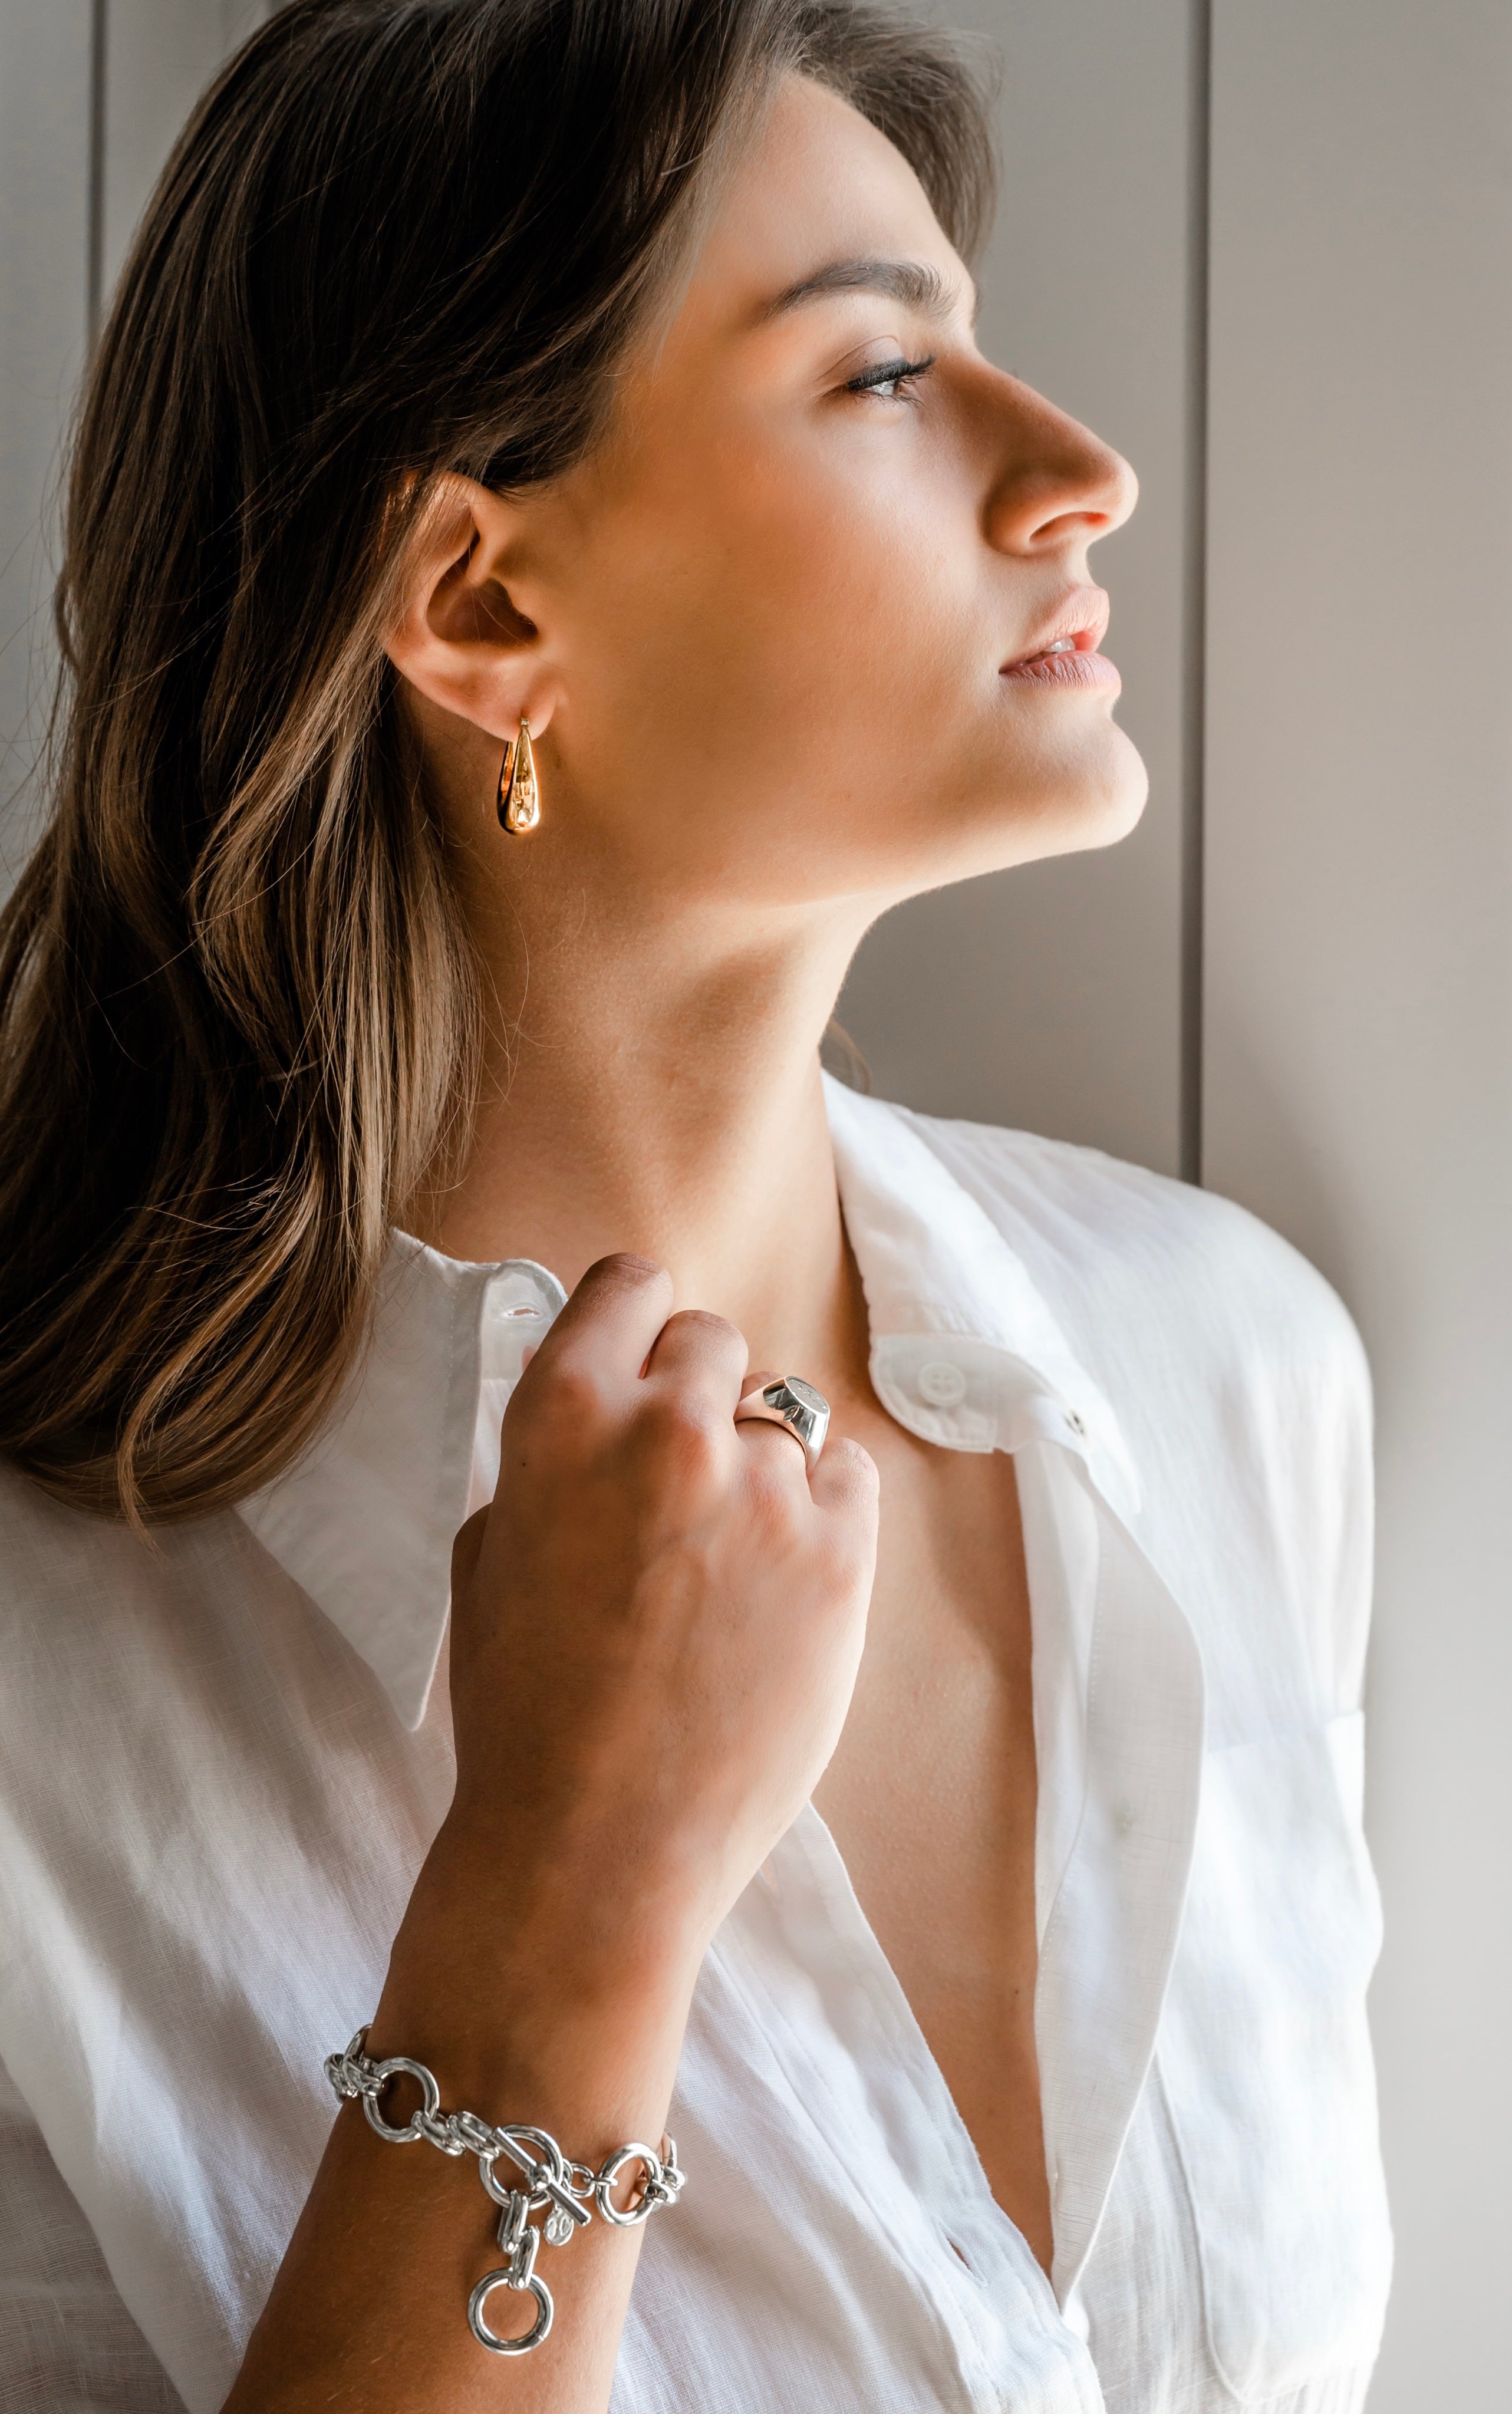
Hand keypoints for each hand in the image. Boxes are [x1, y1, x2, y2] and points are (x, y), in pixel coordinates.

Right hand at [441, 1253, 878, 1980]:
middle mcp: (668, 1428)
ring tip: (725, 1558)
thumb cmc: (525, 1711)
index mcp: (562, 1415)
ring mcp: (764, 1489)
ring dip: (758, 1464)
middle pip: (714, 1342)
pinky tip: (778, 1581)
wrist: (596, 1847)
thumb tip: (600, 1411)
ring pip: (786, 1415)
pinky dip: (821, 1512)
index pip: (630, 1284)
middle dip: (695, 1398)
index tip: (642, 1356)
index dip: (636, 1321)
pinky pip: (849, 1476)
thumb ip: (548, 1460)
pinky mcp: (841, 1553)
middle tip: (677, 1485)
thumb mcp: (488, 1556)